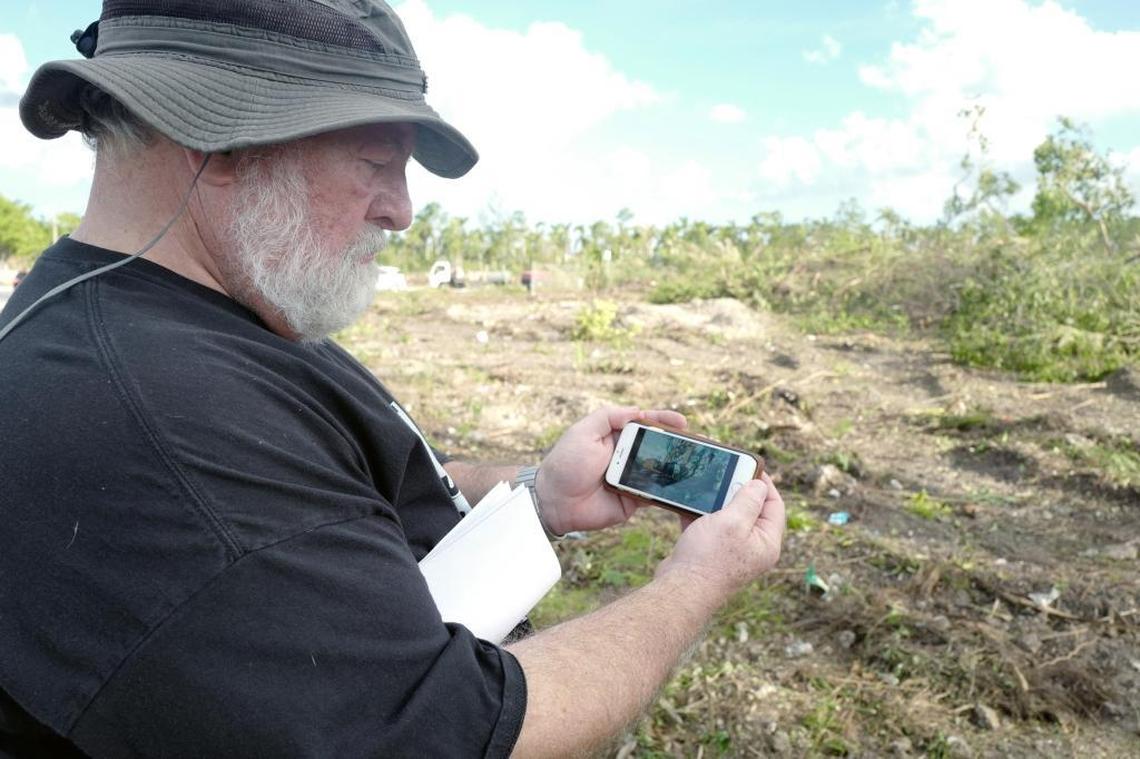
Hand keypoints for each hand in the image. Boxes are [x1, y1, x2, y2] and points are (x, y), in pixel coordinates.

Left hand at [536, 405, 686, 534]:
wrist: (555, 501)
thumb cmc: (566, 463)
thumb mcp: (584, 431)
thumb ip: (609, 417)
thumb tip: (638, 410)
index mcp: (615, 436)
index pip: (645, 424)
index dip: (664, 421)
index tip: (682, 422)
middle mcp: (626, 455)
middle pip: (658, 447)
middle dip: (678, 444)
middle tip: (699, 444)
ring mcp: (632, 477)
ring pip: (661, 470)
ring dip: (678, 467)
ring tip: (698, 464)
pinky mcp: (634, 499)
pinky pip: (656, 493)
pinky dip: (669, 490)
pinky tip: (686, 487)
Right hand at [656, 473, 784, 604]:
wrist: (680, 589)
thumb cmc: (709, 557)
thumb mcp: (733, 521)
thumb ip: (749, 500)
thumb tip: (759, 484)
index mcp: (766, 542)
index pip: (774, 506)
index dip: (764, 484)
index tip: (749, 466)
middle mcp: (753, 549)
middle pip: (752, 511)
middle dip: (738, 491)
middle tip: (726, 474)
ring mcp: (732, 552)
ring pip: (729, 519)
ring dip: (717, 502)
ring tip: (706, 486)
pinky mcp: (712, 554)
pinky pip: (710, 529)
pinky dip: (701, 516)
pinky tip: (688, 505)